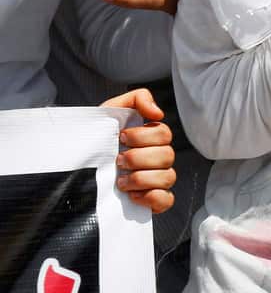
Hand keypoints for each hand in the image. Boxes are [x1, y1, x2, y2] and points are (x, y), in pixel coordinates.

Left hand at [101, 88, 175, 213]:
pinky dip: (151, 197)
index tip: (121, 137)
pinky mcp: (153, 200)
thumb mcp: (110, 111)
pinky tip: (132, 195)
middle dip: (138, 158)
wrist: (74, 168)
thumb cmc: (94, 138)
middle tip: (118, 160)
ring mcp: (157, 180)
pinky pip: (166, 199)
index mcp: (150, 138)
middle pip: (167, 155)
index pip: (164, 134)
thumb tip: (158, 112)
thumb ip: (136, 99)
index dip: (142, 136)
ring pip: (167, 177)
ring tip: (120, 181)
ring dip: (140, 179)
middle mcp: (157, 158)